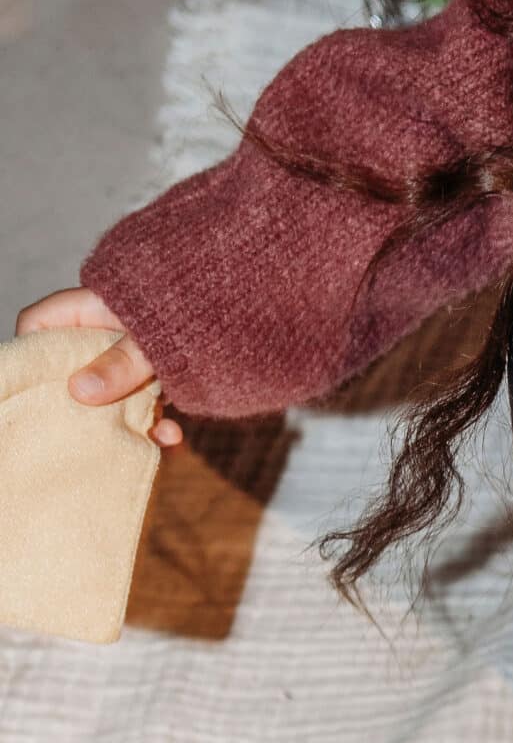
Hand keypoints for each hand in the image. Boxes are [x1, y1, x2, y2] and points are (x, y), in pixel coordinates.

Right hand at [15, 288, 181, 446]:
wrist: (250, 304)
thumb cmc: (196, 307)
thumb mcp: (153, 338)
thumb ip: (118, 364)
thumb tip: (79, 391)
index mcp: (90, 307)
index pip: (38, 323)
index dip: (31, 353)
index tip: (39, 388)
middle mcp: (105, 330)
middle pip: (73, 368)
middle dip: (83, 403)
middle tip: (91, 427)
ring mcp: (131, 352)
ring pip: (111, 392)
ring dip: (127, 419)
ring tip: (151, 435)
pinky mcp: (158, 374)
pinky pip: (145, 403)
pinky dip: (156, 422)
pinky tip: (173, 437)